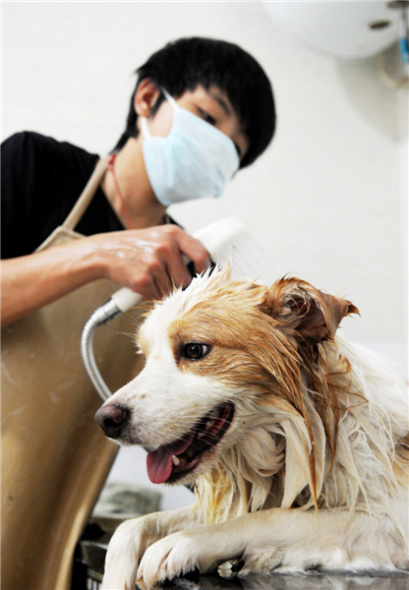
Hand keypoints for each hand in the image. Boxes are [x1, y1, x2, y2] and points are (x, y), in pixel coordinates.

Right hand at [86, 225, 210, 299]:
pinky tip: (142, 283)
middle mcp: (165, 247)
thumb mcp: (158, 236)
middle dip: (178, 284)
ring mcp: (153, 264)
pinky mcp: (143, 280)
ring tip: (150, 278)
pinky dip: (150, 295)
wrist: (104, 251)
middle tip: (166, 279)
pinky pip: (156, 296)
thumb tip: (202, 265)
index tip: (202, 274)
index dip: (205, 268)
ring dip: (162, 290)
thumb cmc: (134, 246)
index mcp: (172, 234)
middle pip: (186, 279)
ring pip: (171, 290)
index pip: (201, 254)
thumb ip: (179, 247)